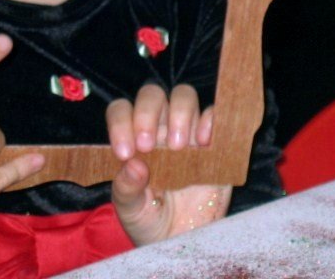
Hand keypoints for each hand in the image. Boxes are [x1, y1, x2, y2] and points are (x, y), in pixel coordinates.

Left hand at [107, 84, 231, 245]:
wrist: (182, 240)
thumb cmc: (149, 221)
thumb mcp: (130, 211)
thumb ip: (126, 189)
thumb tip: (133, 165)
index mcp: (132, 139)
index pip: (121, 111)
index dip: (120, 123)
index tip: (125, 152)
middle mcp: (158, 128)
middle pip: (153, 94)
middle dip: (147, 112)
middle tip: (148, 146)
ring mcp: (187, 132)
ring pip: (184, 96)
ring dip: (179, 114)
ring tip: (178, 147)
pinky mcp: (214, 141)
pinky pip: (214, 114)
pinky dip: (210, 119)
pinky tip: (204, 141)